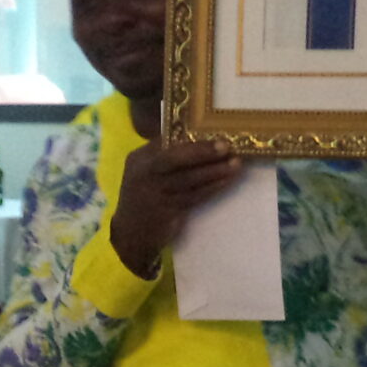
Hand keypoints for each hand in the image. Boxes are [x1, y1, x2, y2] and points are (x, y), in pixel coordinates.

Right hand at [111, 137, 243, 279]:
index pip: (165, 141)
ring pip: (188, 178)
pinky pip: (193, 196)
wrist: (130, 235)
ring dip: (214, 171)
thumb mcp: (145, 174)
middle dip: (202, 151)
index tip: (213, 131)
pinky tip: (225, 182)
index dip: (190, 137)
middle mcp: (144, 173)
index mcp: (139, 159)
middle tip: (226, 146)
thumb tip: (198, 142)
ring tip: (235, 164)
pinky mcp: (166, 211)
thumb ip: (163, 159)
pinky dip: (211, 188)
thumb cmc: (143, 199)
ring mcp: (154, 193)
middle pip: (175, 158)